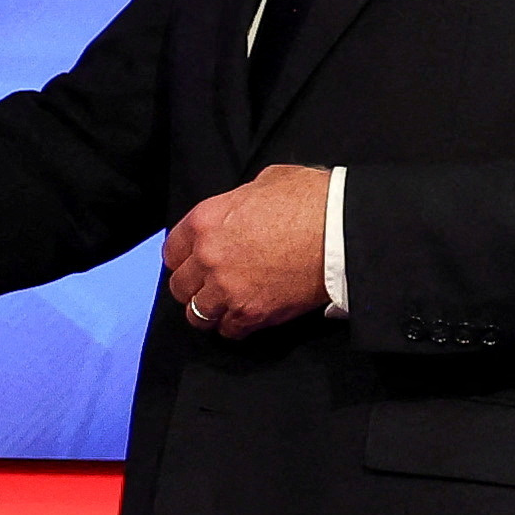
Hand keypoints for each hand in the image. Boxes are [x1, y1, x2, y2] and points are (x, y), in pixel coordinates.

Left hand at [164, 164, 330, 338]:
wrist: (341, 230)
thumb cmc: (309, 200)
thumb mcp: (265, 182)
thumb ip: (239, 202)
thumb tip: (242, 210)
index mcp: (205, 220)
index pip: (172, 251)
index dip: (184, 260)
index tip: (193, 265)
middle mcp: (208, 257)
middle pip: (180, 287)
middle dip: (194, 288)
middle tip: (210, 288)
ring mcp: (227, 288)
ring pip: (198, 314)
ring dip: (210, 311)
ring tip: (225, 307)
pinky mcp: (252, 313)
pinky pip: (229, 331)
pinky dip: (236, 327)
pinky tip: (247, 316)